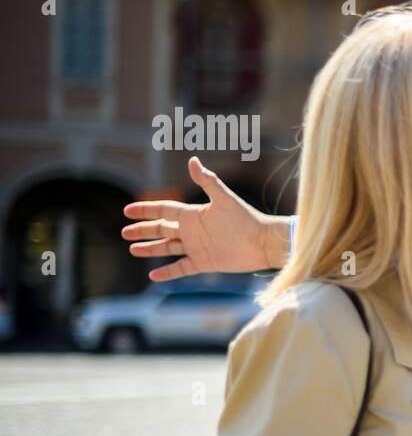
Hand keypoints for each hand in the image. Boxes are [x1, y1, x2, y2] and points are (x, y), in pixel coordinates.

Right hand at [121, 156, 291, 281]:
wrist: (263, 242)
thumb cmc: (246, 219)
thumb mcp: (224, 199)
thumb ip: (207, 181)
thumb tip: (192, 160)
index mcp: (194, 214)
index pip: (164, 210)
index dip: (146, 210)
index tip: (127, 210)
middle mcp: (193, 230)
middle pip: (162, 229)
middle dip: (143, 230)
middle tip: (124, 232)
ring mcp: (197, 247)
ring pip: (168, 248)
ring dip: (151, 249)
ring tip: (132, 249)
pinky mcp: (204, 263)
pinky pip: (181, 268)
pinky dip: (167, 272)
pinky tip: (153, 275)